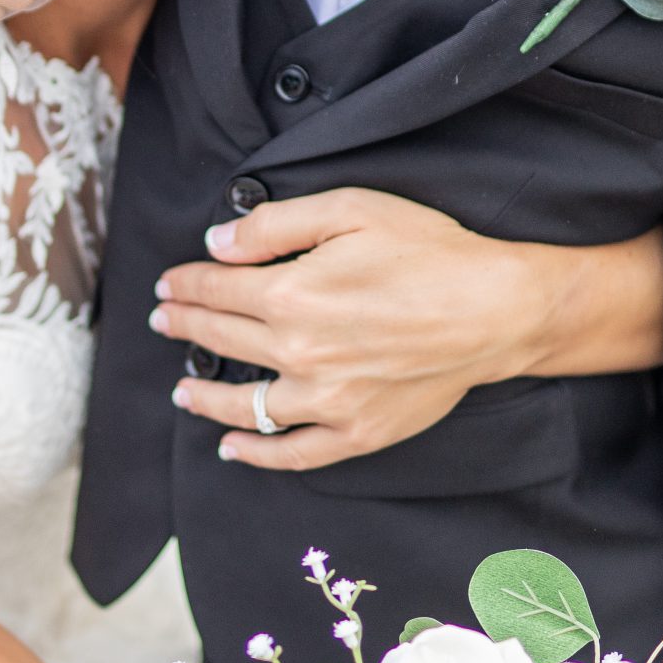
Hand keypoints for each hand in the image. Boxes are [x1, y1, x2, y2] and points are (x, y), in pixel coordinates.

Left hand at [151, 192, 662, 470]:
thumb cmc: (431, 252)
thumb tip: (216, 244)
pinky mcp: (356, 431)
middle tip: (165, 318)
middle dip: (185, 324)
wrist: (497, 310)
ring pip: (243, 404)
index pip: (216, 288)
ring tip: (180, 388)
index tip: (168, 283)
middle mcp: (299, 352)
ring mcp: (326, 399)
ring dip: (203, 395)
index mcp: (292, 293)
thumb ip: (275, 225)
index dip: (185, 283)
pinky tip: (233, 447)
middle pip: (221, 338)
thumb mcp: (352, 209)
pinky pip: (293, 452)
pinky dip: (257, 453)